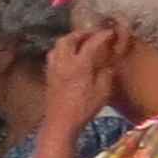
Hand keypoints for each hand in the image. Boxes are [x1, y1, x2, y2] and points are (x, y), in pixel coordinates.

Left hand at [45, 23, 123, 137]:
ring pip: (56, 47)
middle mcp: (62, 64)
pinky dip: (61, 51)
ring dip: (68, 41)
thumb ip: (106, 74)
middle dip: (80, 34)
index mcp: (78, 65)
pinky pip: (52, 57)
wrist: (60, 124)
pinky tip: (68, 58)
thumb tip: (107, 64)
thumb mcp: (102, 91)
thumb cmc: (83, 108)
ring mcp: (52, 70)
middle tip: (91, 35)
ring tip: (79, 44)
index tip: (110, 33)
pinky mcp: (47, 78)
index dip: (102, 36)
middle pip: (67, 39)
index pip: (91, 43)